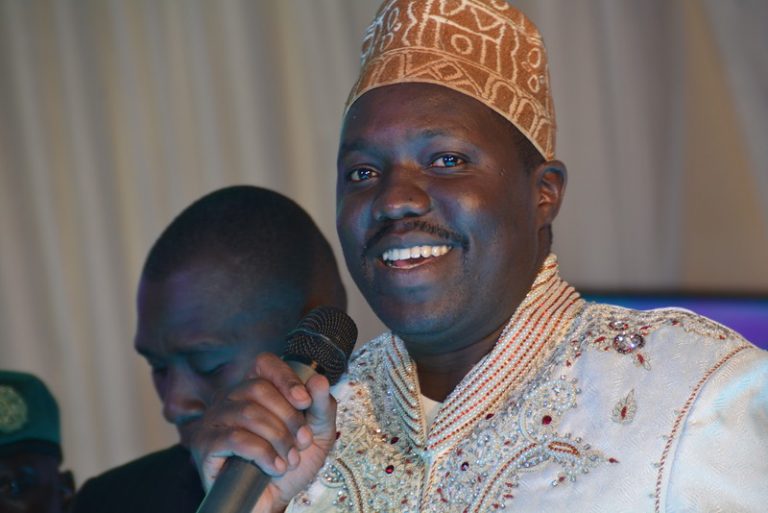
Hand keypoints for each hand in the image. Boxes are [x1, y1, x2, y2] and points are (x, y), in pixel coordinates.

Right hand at [191, 353, 336, 512]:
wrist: (272, 501)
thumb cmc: (290, 464)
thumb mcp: (316, 434)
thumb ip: (321, 406)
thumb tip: (318, 380)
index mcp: (254, 389)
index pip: (264, 363)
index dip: (285, 378)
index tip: (305, 401)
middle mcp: (230, 399)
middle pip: (258, 388)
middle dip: (289, 416)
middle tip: (303, 441)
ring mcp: (214, 421)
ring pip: (248, 413)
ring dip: (278, 438)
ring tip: (290, 459)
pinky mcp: (205, 446)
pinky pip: (235, 439)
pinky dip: (263, 454)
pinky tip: (276, 467)